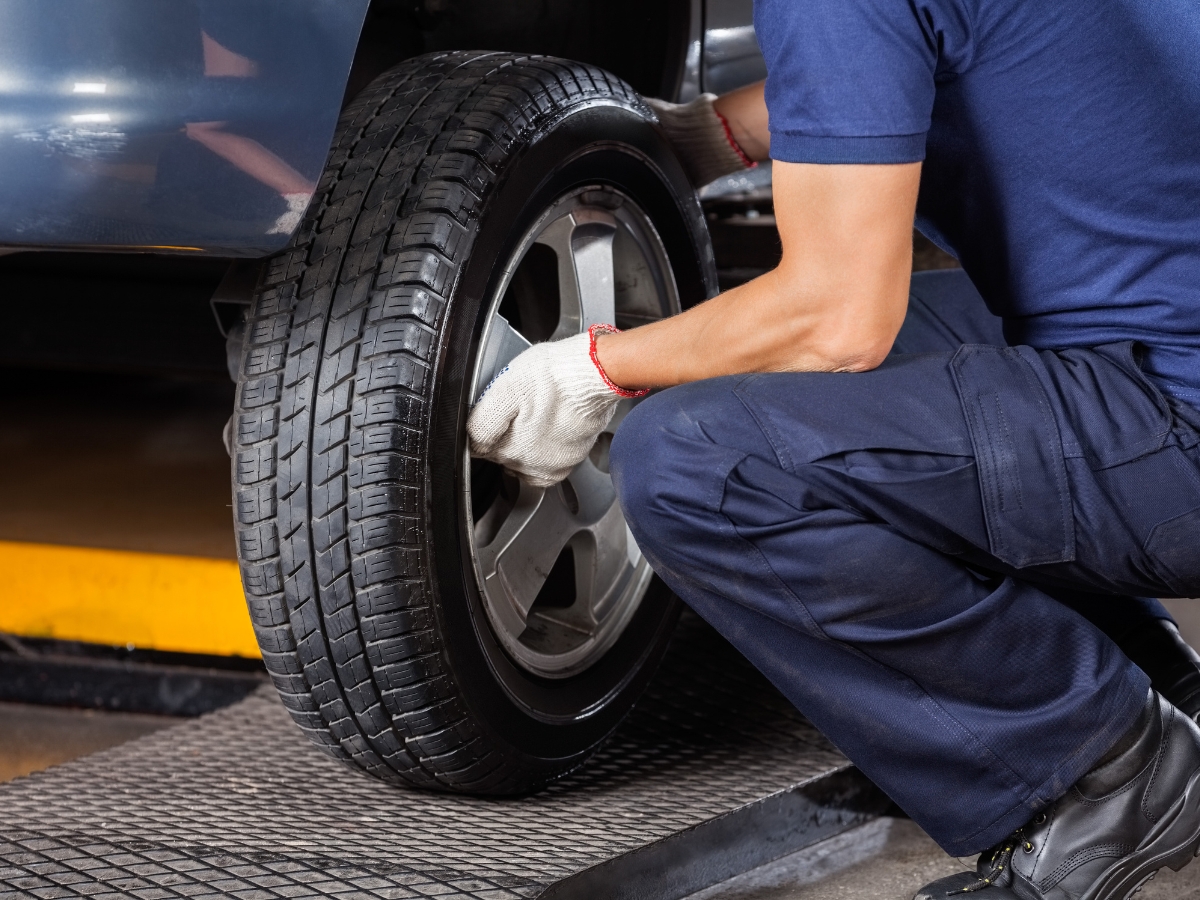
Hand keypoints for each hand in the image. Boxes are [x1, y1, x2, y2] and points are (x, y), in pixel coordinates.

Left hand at [467, 326, 644, 486]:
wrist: (596, 373)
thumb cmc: (556, 374)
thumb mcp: (506, 386)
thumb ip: (482, 420)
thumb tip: (471, 441)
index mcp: (509, 446)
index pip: (479, 447)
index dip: (484, 428)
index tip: (494, 413)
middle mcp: (530, 463)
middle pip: (501, 455)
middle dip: (504, 434)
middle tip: (518, 408)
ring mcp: (551, 464)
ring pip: (522, 462)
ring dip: (522, 445)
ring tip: (533, 418)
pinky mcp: (570, 462)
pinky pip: (545, 470)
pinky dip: (542, 456)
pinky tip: (545, 435)